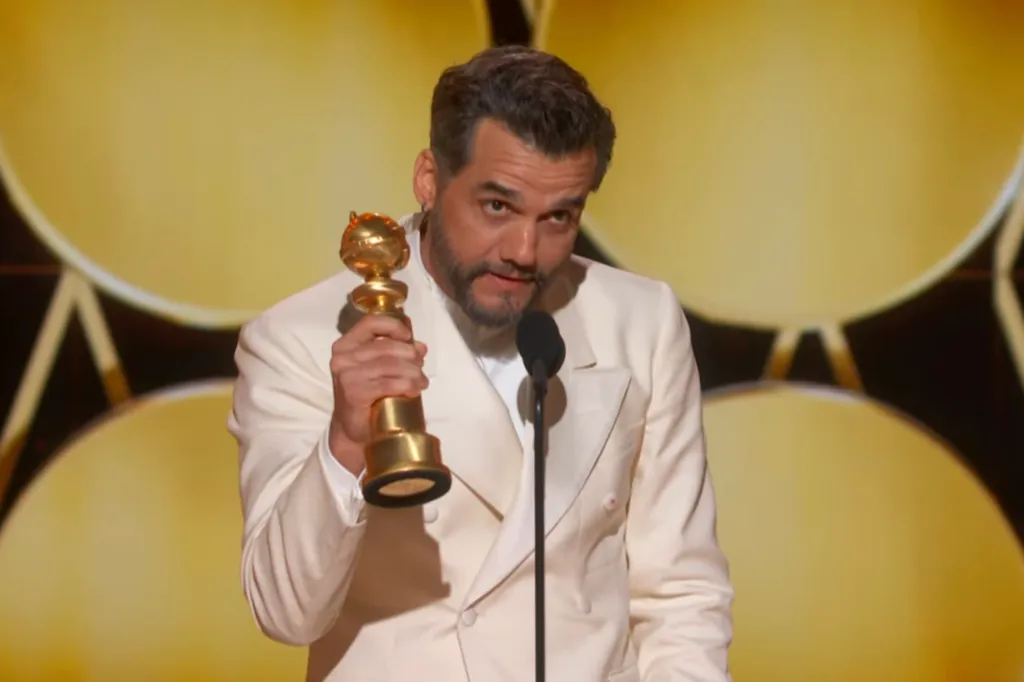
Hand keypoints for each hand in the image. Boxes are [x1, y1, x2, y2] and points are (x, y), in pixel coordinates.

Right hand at [328, 314, 427, 474]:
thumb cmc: (368, 397)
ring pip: (391, 364)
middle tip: (421, 368)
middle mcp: (343, 357)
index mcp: (346, 345)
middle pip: (387, 346)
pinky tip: (414, 390)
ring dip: (413, 373)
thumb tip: (421, 346)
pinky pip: (389, 383)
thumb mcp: (381, 370)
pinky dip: (407, 385)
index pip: (371, 323)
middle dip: (411, 356)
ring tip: (422, 382)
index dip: (395, 327)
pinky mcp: (354, 392)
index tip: (409, 338)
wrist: (353, 430)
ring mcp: (347, 375)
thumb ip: (397, 354)